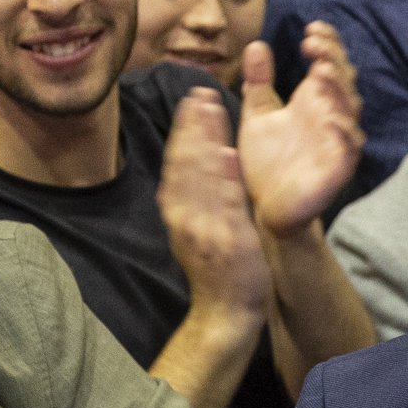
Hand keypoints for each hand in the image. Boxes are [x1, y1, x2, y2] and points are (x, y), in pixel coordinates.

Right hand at [156, 86, 271, 314]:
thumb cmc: (216, 271)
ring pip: (202, 178)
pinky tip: (230, 154)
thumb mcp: (195, 231)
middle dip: (192, 126)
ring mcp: (206, 230)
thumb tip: (192, 164)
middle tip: (200, 92)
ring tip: (212, 109)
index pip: (177, 164)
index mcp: (178, 214)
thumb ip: (192, 199)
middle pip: (185, 164)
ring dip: (205, 141)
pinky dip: (226, 179)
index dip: (182, 131)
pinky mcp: (229, 242)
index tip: (190, 101)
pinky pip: (226, 205)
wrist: (224, 315)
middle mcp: (185, 219)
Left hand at [235, 29, 363, 234]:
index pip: (331, 63)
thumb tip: (256, 45)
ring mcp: (338, 141)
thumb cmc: (266, 162)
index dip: (328, 43)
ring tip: (321, 71)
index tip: (310, 28)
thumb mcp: (257, 115)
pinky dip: (343, 131)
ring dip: (338, 89)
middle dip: (332, 58)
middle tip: (312, 43)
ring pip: (349, 109)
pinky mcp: (338, 167)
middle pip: (344, 79)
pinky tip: (330, 117)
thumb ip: (258, 83)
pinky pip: (348, 146)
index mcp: (315, 101)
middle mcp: (331, 117)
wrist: (267, 206)